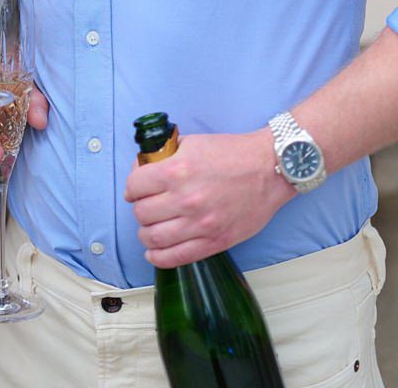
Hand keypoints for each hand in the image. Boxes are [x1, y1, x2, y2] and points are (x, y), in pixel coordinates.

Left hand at [124, 129, 293, 267]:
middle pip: (142, 213)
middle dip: (139, 209)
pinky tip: (154, 251)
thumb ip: (165, 155)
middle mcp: (186, 199)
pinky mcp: (215, 242)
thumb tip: (143, 168)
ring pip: (154, 238)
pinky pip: (177, 257)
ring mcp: (200, 224)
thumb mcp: (191, 143)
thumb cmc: (232, 153)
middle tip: (146, 205)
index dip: (132, 187)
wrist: (269, 169)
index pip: (135, 186)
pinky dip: (158, 257)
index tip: (136, 189)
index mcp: (176, 170)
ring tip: (150, 228)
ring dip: (145, 234)